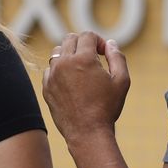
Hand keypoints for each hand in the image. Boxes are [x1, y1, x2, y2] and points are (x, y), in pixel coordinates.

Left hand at [42, 32, 130, 148]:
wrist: (87, 132)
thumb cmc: (107, 108)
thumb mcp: (122, 81)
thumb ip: (117, 57)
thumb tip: (110, 43)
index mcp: (83, 59)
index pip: (87, 35)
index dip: (98, 41)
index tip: (104, 53)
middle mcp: (64, 63)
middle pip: (70, 39)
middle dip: (83, 44)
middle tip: (93, 58)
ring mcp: (52, 75)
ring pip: (58, 52)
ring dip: (70, 54)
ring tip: (81, 68)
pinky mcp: (46, 86)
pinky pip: (50, 69)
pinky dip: (60, 69)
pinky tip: (71, 81)